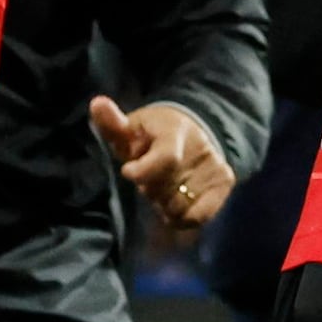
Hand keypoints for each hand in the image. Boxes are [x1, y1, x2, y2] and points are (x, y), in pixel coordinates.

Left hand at [91, 95, 236, 243]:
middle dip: (149, 188)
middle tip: (147, 179)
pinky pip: (199, 215)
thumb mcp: (129, 128)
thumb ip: (112, 122)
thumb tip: (97, 103)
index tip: (127, 171)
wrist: (191, 133)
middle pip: (167, 188)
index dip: (144, 171)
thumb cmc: (150, 134)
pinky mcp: (225, 182)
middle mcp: (201, 146)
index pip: (167, 157)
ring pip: (179, 205)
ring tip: (162, 190)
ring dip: (164, 205)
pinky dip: (181, 218)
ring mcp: (215, 165)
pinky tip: (174, 206)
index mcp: (174, 130)